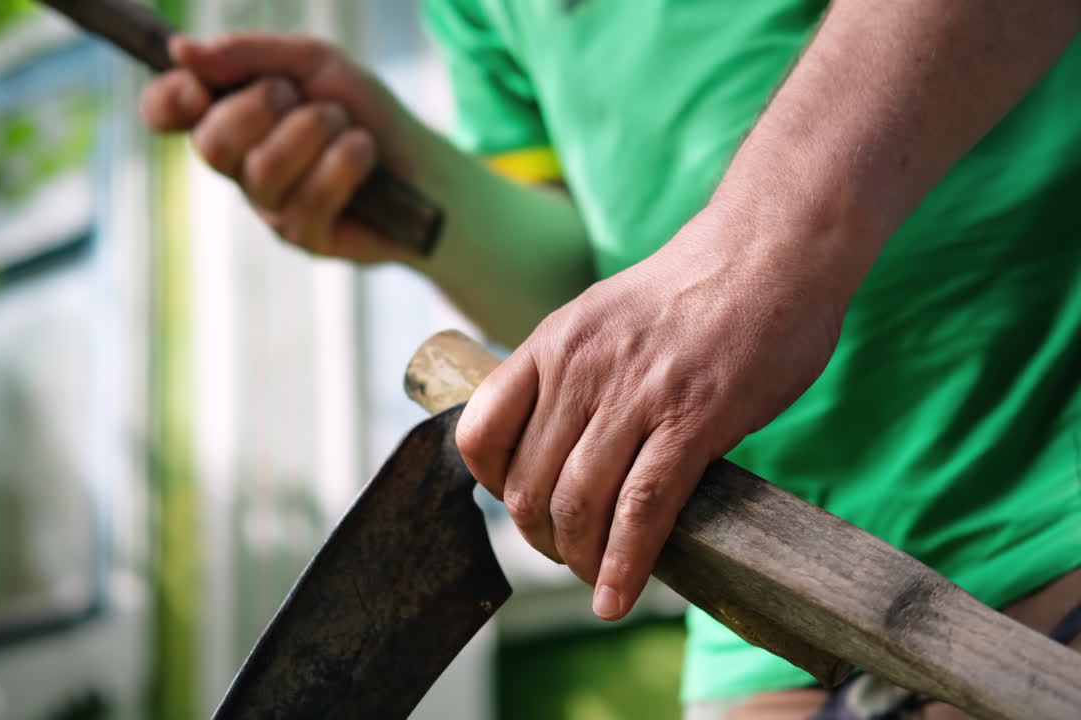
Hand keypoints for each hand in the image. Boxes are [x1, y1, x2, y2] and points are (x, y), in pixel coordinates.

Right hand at [140, 33, 425, 262]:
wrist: (426, 167)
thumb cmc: (365, 112)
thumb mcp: (314, 63)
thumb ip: (251, 54)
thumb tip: (182, 50)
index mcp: (233, 117)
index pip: (168, 112)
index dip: (168, 101)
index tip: (194, 87)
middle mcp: (241, 166)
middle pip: (211, 145)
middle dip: (259, 109)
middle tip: (300, 97)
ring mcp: (270, 207)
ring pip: (262, 172)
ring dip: (313, 133)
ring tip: (348, 128)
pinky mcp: (304, 239)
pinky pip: (306, 201)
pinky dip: (343, 164)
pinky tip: (363, 155)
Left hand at [456, 205, 846, 620]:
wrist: (771, 249)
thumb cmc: (696, 289)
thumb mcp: (605, 314)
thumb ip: (575, 371)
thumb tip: (560, 438)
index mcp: (553, 342)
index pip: (480, 430)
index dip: (490, 484)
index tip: (515, 504)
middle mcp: (580, 368)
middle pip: (529, 484)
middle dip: (539, 536)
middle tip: (563, 553)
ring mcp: (634, 396)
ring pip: (579, 504)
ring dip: (579, 558)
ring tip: (592, 578)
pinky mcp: (692, 422)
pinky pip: (642, 511)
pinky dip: (624, 565)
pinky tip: (617, 597)